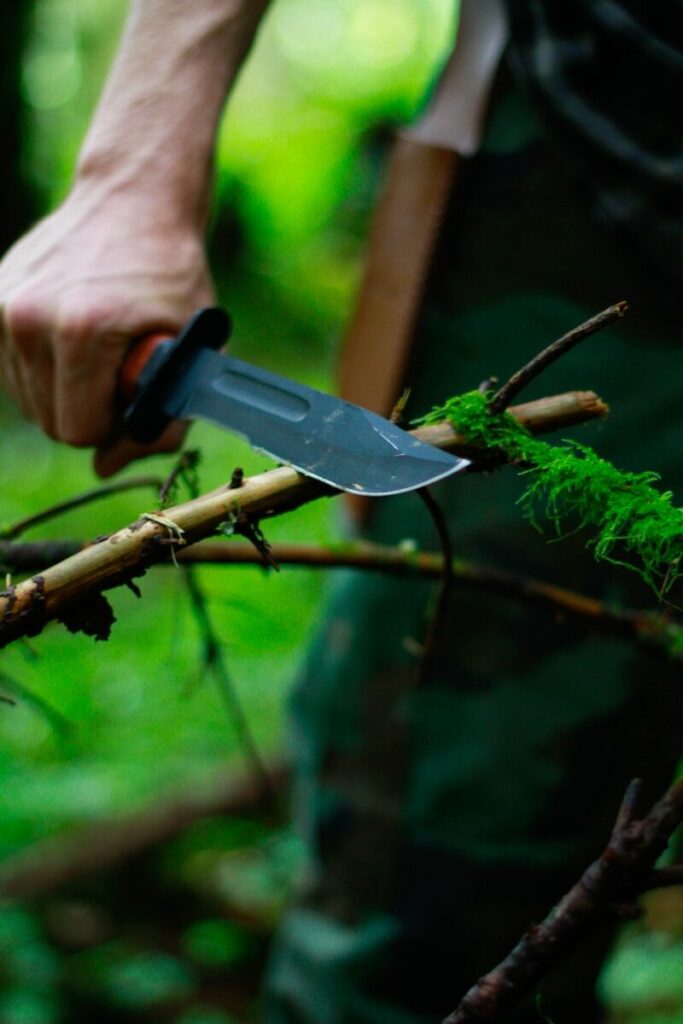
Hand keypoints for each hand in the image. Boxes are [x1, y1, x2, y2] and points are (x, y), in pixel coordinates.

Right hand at [0, 178, 213, 475]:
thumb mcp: (193, 352)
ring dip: (66, 391)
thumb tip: (106, 467)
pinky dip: (45, 368)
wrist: (134, 200)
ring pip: (28, 400)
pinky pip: (15, 369)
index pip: (78, 432)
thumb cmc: (172, 277)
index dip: (113, 428)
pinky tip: (74, 334)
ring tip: (100, 348)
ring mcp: (3, 305)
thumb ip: (163, 420)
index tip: (133, 397)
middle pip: (50, 422)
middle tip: (120, 374)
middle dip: (89, 414)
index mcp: (82, 331)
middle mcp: (29, 317)